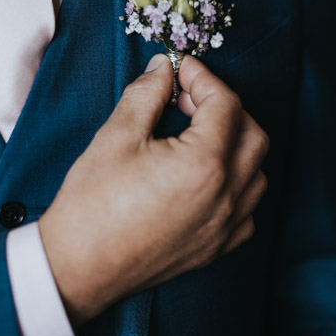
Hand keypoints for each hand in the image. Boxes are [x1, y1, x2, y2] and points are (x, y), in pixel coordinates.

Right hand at [38, 54, 268, 324]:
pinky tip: (206, 177)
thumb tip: (163, 69)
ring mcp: (225, 226)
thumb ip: (147, 94)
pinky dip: (237, 185)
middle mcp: (226, 196)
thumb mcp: (116, 136)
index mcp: (203, 164)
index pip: (225, 104)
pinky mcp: (216, 248)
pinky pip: (248, 209)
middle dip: (226, 107)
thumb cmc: (92, 204)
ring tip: (198, 135)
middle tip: (187, 99)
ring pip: (257, 172)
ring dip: (236, 145)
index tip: (179, 69)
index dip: (202, 78)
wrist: (78, 266)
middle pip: (252, 134)